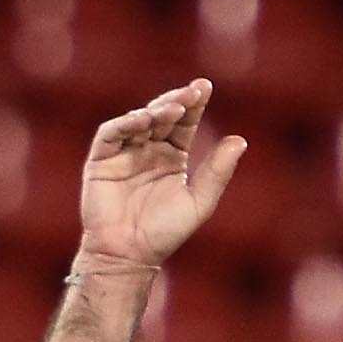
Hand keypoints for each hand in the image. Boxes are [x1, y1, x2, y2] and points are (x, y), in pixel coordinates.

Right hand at [77, 81, 245, 274]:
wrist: (129, 255)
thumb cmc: (164, 233)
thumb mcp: (199, 202)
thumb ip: (218, 172)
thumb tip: (240, 140)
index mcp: (173, 157)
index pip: (185, 124)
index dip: (194, 105)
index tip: (205, 87)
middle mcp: (149, 150)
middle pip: (163, 116)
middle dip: (177, 102)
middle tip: (193, 92)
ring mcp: (124, 152)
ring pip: (139, 120)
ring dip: (155, 111)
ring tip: (173, 109)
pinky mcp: (102, 159)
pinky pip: (112, 133)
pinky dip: (126, 123)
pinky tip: (143, 119)